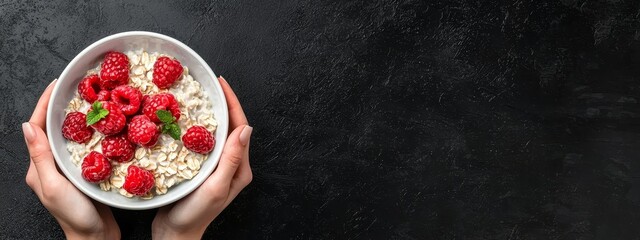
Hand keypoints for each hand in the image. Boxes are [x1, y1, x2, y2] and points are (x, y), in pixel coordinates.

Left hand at [23, 80, 120, 239]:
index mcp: (39, 167)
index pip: (38, 128)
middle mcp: (51, 166)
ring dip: (78, 117)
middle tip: (76, 88)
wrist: (96, 238)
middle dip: (61, 106)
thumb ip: (41, 157)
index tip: (57, 84)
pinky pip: (86, 147)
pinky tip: (106, 126)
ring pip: (70, 136)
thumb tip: (27, 125)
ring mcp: (68, 170)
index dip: (45, 104)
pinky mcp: (85, 173)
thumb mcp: (54, 186)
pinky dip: (93, 133)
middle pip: (53, 128)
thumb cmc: (74, 216)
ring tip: (91, 101)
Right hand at [152, 76, 252, 238]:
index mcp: (240, 167)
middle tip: (209, 84)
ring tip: (199, 95)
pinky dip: (197, 126)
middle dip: (222, 103)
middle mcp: (232, 164)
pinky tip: (185, 119)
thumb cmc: (194, 215)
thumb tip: (246, 128)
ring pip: (216, 131)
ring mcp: (218, 165)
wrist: (175, 234)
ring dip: (210, 113)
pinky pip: (203, 141)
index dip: (232, 103)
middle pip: (230, 126)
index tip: (221, 83)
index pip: (240, 127)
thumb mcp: (215, 187)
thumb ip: (231, 159)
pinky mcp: (203, 167)